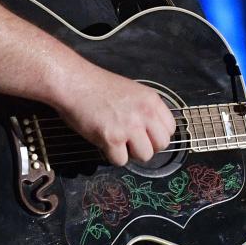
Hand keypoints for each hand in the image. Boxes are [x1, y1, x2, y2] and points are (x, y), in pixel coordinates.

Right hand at [54, 63, 176, 166]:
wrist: (75, 83)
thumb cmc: (98, 86)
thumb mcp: (132, 91)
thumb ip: (145, 109)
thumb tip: (151, 131)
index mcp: (151, 100)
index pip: (170, 128)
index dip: (158, 135)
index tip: (146, 135)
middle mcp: (145, 113)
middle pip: (162, 144)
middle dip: (148, 147)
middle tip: (133, 142)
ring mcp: (129, 126)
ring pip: (145, 156)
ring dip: (131, 154)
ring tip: (118, 142)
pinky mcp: (112, 138)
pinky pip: (121, 161)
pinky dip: (112, 156)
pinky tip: (105, 142)